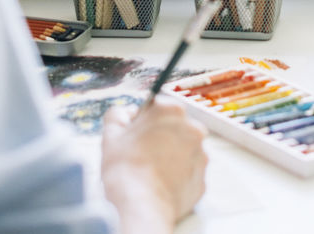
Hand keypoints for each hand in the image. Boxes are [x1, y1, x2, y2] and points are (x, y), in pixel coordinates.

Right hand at [101, 97, 207, 232]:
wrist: (142, 207)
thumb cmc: (124, 169)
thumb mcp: (110, 134)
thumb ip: (118, 115)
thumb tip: (125, 114)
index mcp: (171, 111)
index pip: (157, 106)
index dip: (143, 120)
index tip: (134, 134)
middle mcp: (193, 129)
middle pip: (173, 128)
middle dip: (160, 137)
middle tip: (140, 154)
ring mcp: (201, 155)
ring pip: (182, 150)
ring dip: (169, 156)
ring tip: (149, 172)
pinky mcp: (202, 179)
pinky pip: (188, 173)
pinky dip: (176, 177)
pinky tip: (160, 184)